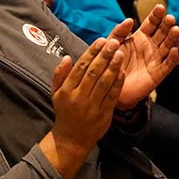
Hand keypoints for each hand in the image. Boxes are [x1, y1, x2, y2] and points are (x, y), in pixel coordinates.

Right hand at [46, 36, 126, 178]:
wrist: (72, 138)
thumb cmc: (65, 111)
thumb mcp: (56, 93)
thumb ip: (60, 74)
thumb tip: (67, 57)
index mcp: (67, 90)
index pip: (81, 67)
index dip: (92, 52)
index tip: (101, 40)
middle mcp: (79, 97)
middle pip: (94, 72)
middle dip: (105, 55)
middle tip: (114, 42)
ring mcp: (92, 106)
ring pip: (104, 83)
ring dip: (114, 67)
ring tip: (121, 53)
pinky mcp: (104, 114)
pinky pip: (112, 96)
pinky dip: (118, 83)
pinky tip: (123, 71)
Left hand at [111, 4, 178, 108]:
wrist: (109, 87)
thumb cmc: (110, 65)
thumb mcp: (111, 44)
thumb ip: (119, 32)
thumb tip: (129, 20)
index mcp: (140, 38)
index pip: (151, 24)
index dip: (156, 16)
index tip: (160, 8)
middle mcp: (150, 47)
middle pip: (162, 33)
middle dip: (167, 25)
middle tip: (170, 18)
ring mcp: (155, 60)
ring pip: (168, 47)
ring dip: (172, 38)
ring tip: (175, 30)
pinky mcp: (158, 74)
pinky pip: (167, 65)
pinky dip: (172, 58)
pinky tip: (174, 51)